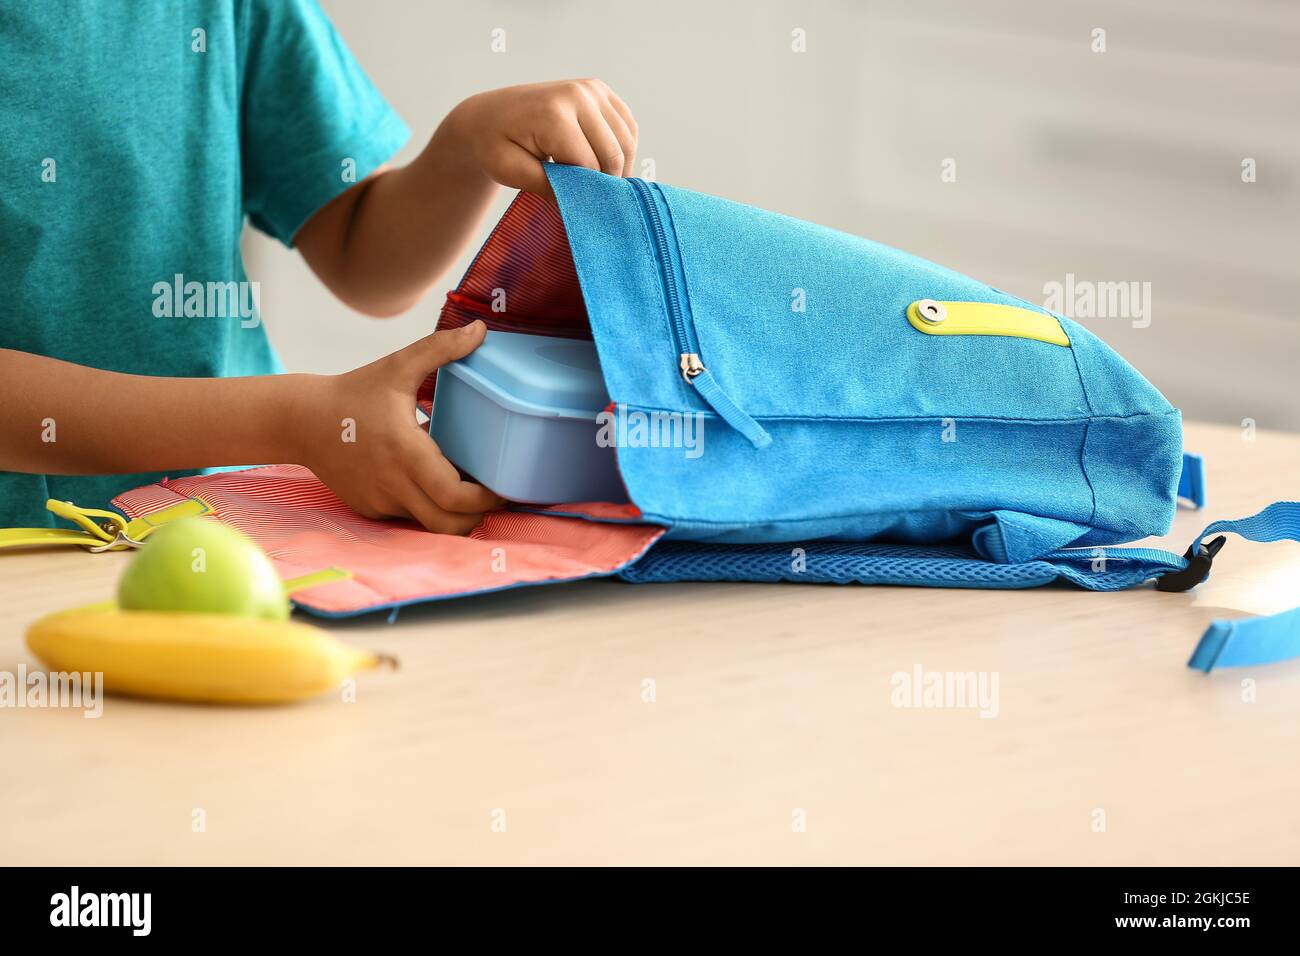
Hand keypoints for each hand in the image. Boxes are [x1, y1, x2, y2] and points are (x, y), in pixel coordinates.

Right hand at [291, 321, 502, 533]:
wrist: (300, 421)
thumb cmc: (354, 392)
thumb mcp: (398, 366)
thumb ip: (441, 348)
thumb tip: (480, 329)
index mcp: (407, 453)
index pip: (455, 498)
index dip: (484, 499)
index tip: (499, 487)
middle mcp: (394, 485)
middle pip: (448, 525)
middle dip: (476, 517)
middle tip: (490, 495)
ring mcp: (380, 502)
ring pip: (429, 525)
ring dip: (451, 514)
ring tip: (463, 488)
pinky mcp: (369, 509)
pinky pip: (407, 518)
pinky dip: (424, 508)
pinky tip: (429, 484)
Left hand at [442, 78, 638, 198]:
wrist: (489, 115)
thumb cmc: (495, 146)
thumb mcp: (513, 173)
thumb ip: (550, 188)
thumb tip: (584, 206)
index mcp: (554, 113)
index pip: (589, 166)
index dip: (585, 192)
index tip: (574, 206)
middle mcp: (578, 95)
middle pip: (613, 154)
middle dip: (604, 183)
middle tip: (588, 201)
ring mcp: (592, 89)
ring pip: (626, 142)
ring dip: (618, 168)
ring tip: (597, 185)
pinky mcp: (600, 90)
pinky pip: (628, 127)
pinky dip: (623, 149)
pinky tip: (605, 163)